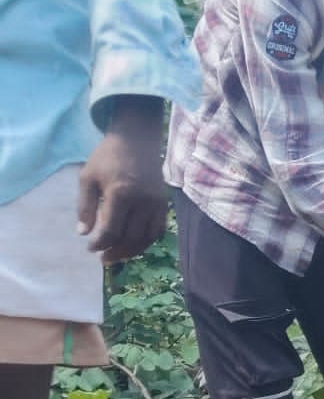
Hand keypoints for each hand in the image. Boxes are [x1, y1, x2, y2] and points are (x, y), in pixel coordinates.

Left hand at [78, 97, 167, 262]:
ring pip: (147, 238)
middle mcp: (142, 202)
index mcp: (121, 194)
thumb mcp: (87, 178)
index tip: (90, 248)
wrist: (137, 140)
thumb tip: (84, 233)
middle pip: (131, 238)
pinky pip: (158, 230)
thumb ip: (85, 207)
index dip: (100, 244)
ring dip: (132, 251)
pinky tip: (135, 244)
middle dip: (115, 251)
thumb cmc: (108, 157)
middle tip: (103, 258)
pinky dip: (147, 241)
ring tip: (118, 255)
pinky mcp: (164, 204)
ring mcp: (156, 203)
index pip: (112, 230)